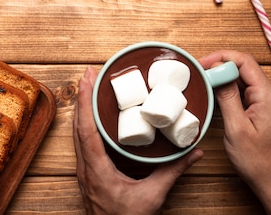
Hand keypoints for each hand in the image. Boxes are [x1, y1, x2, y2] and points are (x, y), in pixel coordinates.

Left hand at [73, 66, 203, 214]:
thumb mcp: (152, 197)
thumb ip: (172, 172)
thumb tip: (193, 153)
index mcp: (96, 169)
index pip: (86, 128)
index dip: (85, 101)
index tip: (87, 79)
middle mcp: (85, 167)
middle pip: (77, 124)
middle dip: (82, 96)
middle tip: (90, 74)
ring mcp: (84, 170)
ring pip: (77, 132)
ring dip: (82, 108)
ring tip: (90, 88)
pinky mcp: (88, 173)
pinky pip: (82, 141)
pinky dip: (86, 122)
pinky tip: (93, 116)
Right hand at [200, 51, 270, 214]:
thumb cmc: (258, 161)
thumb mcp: (236, 128)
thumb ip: (227, 97)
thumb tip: (218, 73)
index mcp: (267, 96)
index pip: (244, 61)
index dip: (221, 57)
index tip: (202, 64)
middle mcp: (270, 95)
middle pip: (244, 67)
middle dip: (220, 64)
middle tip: (199, 72)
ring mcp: (267, 102)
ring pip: (243, 78)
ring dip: (223, 76)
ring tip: (204, 81)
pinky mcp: (262, 110)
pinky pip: (244, 91)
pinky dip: (229, 88)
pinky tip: (215, 93)